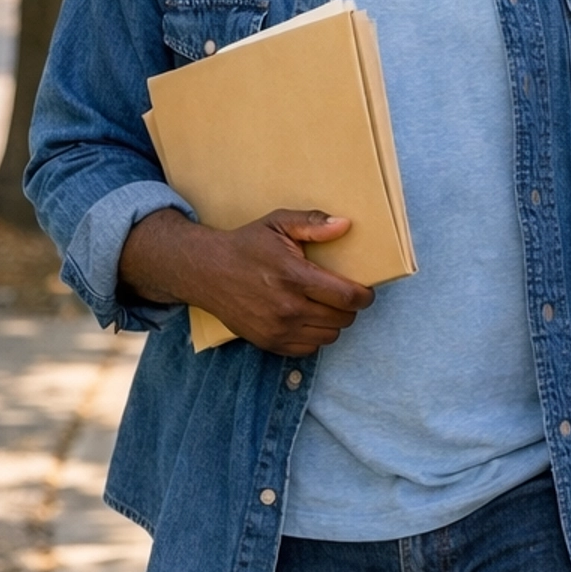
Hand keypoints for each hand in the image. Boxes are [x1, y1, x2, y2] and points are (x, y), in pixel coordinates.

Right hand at [119, 207, 375, 354]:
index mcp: (293, 277)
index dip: (364, 296)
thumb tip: (345, 225)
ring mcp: (277, 329)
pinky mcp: (268, 342)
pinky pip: (308, 349)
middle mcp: (287, 308)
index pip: (346, 297)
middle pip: (342, 318)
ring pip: (329, 336)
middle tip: (343, 295)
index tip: (365, 291)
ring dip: (334, 322)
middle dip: (350, 307)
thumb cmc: (246, 245)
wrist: (205, 271)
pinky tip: (308, 319)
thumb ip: (312, 223)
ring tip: (326, 306)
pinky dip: (315, 336)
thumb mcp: (277, 223)